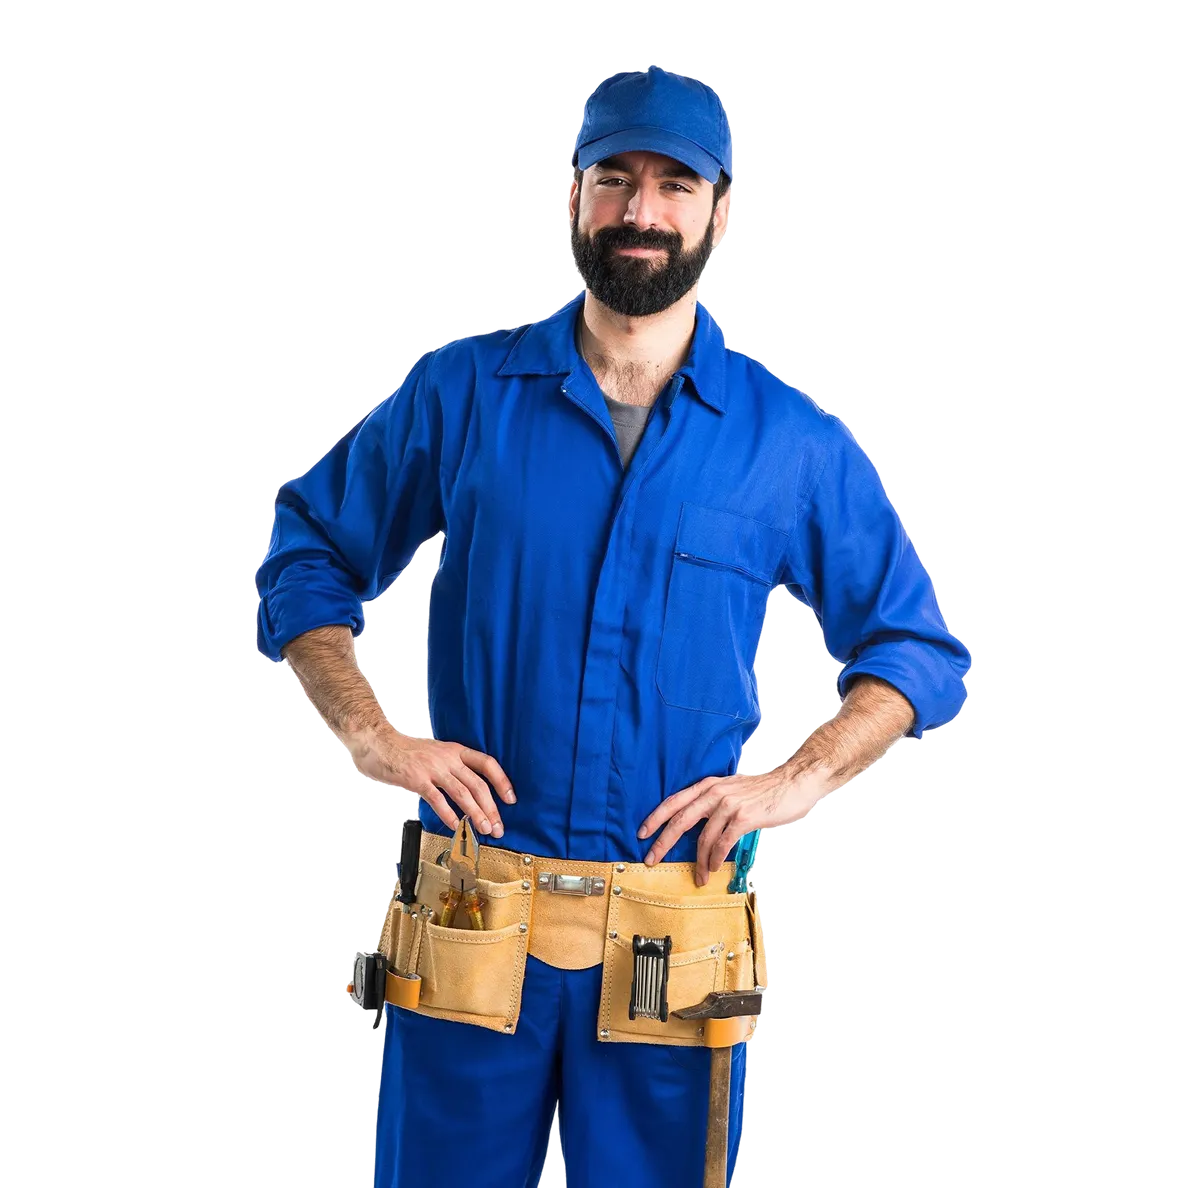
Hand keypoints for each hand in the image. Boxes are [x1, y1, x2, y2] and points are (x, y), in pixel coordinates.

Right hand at [345, 725, 515, 837]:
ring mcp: (432, 768)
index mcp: (455, 750)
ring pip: (462, 793)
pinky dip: (449, 814)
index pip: (487, 763)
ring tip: (484, 829)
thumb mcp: (435, 750)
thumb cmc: (405, 749)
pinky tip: (456, 826)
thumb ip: (450, 765)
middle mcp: (448, 758)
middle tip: (498, 827)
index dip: (502, 781)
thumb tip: (466, 786)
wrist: (377, 742)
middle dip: (491, 808)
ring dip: (476, 813)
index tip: (510, 799)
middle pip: (477, 784)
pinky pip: (437, 799)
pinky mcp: (417, 779)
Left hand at [637, 768, 825, 885]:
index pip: (674, 801)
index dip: (655, 817)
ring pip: (703, 838)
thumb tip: (700, 825)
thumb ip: (714, 803)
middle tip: (650, 859)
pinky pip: (722, 843)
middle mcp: (714, 793)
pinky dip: (715, 859)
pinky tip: (713, 867)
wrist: (793, 783)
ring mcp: (728, 805)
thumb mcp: (733, 789)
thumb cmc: (764, 790)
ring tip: (699, 877)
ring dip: (698, 862)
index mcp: (709, 785)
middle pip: (680, 820)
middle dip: (662, 842)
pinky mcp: (743, 817)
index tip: (642, 833)